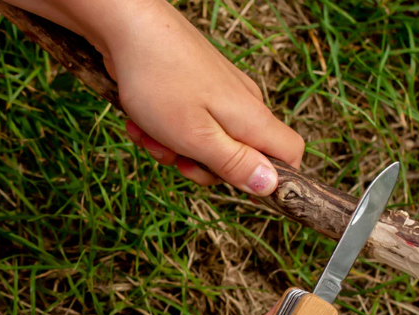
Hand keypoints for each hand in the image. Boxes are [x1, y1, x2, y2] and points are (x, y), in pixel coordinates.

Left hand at [105, 0, 303, 194]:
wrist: (126, 24)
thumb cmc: (161, 80)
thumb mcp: (198, 137)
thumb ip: (235, 165)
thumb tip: (270, 186)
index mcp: (253, 120)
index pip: (292, 153)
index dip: (275, 177)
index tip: (238, 183)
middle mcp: (244, 106)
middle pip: (243, 158)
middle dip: (207, 169)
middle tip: (180, 161)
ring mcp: (221, 97)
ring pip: (210, 144)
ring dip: (178, 151)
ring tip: (152, 135)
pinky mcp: (198, 90)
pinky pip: (190, 126)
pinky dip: (166, 132)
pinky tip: (142, 123)